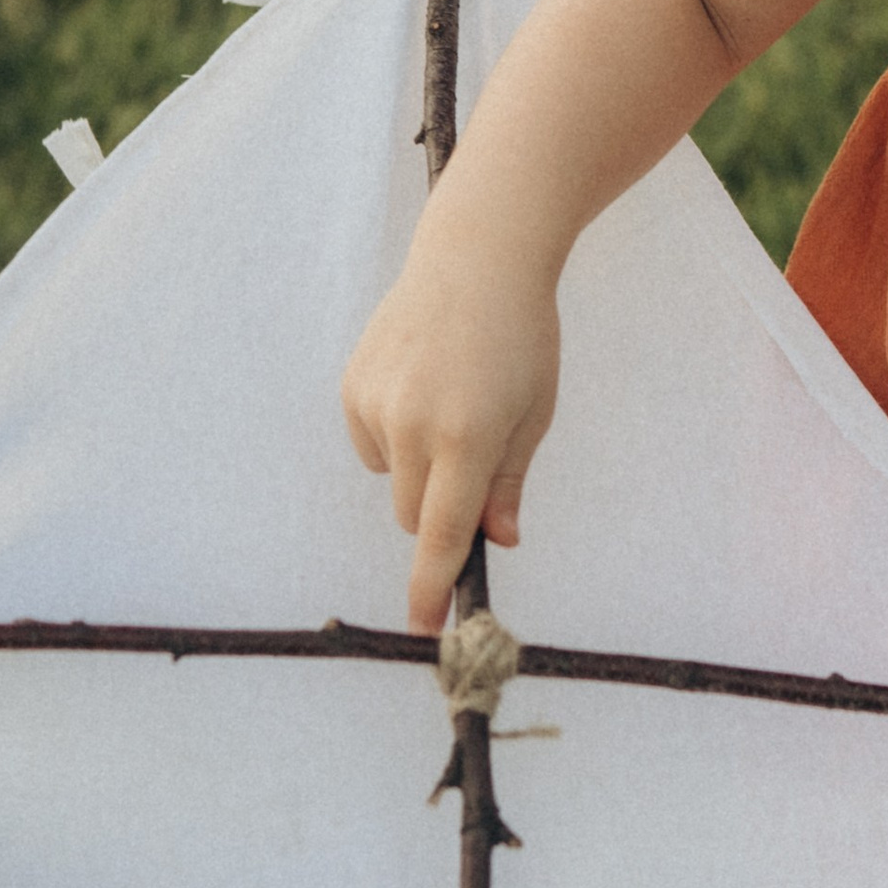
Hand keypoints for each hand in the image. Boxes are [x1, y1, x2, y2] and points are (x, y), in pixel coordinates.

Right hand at [341, 263, 560, 630]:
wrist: (475, 258)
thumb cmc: (521, 337)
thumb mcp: (536, 412)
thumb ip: (510, 482)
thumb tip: (496, 541)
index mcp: (468, 434)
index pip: (442, 532)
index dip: (431, 587)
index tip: (423, 630)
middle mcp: (413, 422)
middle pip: (414, 515)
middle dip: (441, 510)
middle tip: (476, 457)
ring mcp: (376, 402)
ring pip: (392, 481)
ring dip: (419, 467)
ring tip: (451, 399)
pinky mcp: (352, 386)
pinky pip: (372, 444)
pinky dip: (395, 434)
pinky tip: (421, 384)